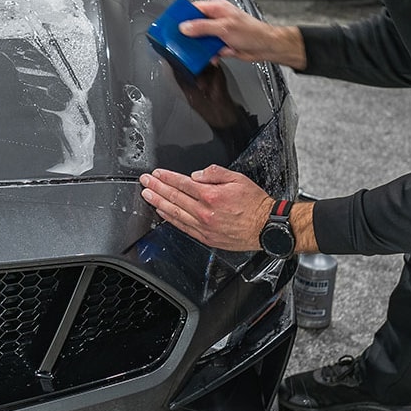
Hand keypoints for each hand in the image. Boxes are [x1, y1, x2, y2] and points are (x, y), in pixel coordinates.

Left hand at [139, 164, 271, 251]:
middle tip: (145, 182)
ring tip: (147, 196)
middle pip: (175, 197)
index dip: (167, 177)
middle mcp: (205, 211)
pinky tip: (163, 213)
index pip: (183, 183)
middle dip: (157, 188)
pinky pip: (183, 227)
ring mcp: (204, 226)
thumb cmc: (255, 204)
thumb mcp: (238, 179)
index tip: (157, 174)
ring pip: (175, 213)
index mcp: (212, 195)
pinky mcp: (206, 237)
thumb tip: (197, 175)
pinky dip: (170, 219)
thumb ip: (215, 173)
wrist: (266, 227)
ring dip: (159, 203)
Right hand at [181, 0, 306, 69]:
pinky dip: (208, 55)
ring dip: (199, 47)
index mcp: (217, 9)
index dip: (182, 16)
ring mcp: (218, 32)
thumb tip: (184, 27)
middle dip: (188, 35)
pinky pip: (208, 50)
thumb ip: (202, 28)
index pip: (194, 9)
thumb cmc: (251, 32)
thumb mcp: (223, 28)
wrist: (265, 47)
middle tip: (179, 41)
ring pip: (201, 39)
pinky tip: (211, 58)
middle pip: (195, 26)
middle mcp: (216, 19)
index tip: (172, 23)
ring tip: (194, 52)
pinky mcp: (221, 44)